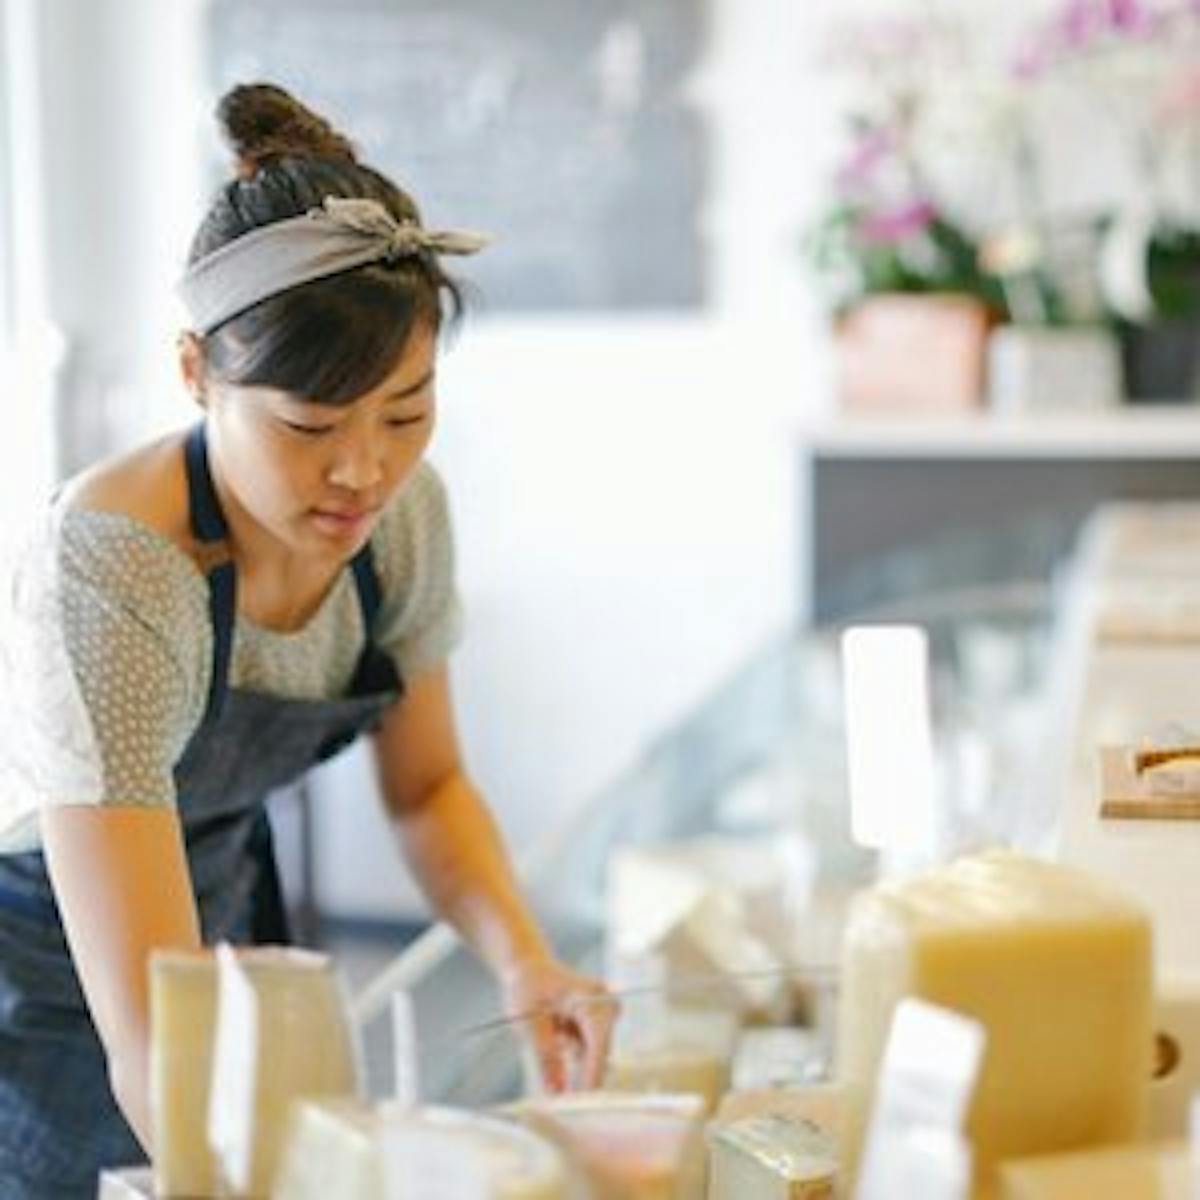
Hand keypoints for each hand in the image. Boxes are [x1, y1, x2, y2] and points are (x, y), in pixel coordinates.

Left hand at [500, 956, 618, 1092]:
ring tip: (554, 1075)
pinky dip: (574, 1064)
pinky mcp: (595, 1027)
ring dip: (577, 1073)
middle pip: (601, 1052)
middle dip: (585, 1078)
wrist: (528, 968)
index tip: (581, 1101)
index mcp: (589, 996)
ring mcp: (602, 1015)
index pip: (599, 1041)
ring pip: (595, 1057)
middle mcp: (603, 1004)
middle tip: (565, 1106)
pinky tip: (557, 1052)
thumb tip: (556, 1091)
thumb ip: (545, 1056)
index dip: (592, 1073)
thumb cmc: (527, 986)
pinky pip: (588, 1055)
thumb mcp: (529, 1022)